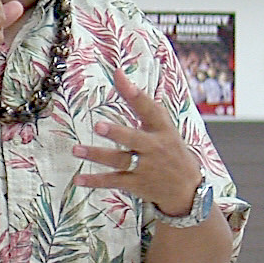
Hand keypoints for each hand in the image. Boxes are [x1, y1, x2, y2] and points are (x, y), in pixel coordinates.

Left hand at [71, 68, 201, 214]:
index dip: (134, 93)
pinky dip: (95, 181)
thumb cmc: (169, 148)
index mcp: (162, 129)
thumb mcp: (163, 125)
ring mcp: (145, 167)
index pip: (149, 108)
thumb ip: (141, 102)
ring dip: (97, 155)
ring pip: (119, 160)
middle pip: (134, 139)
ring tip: (76, 150)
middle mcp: (153, 147)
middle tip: (98, 125)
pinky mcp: (136, 184)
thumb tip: (118, 74)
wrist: (186, 188)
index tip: (118, 75)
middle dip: (117, 133)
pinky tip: (78, 179)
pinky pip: (113, 181)